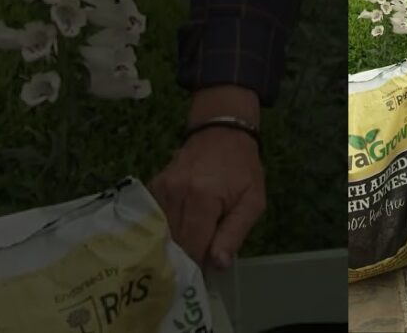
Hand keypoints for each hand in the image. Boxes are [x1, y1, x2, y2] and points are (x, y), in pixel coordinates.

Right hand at [148, 86, 265, 269]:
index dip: (197, 263)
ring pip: (161, 232)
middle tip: (195, 266)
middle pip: (173, 241)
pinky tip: (176, 234)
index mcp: (203, 197)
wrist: (222, 132)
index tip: (202, 274)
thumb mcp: (253, 201)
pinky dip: (164, 230)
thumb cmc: (242, 168)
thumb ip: (235, 233)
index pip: (192, 245)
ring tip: (186, 250)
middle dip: (184, 257)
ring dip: (173, 244)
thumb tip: (216, 264)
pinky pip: (154, 218)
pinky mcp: (153, 186)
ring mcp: (161, 188)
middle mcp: (176, 193)